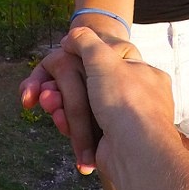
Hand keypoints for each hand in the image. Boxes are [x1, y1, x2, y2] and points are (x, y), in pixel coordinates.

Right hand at [57, 27, 174, 172]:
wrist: (135, 154)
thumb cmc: (125, 101)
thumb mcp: (105, 58)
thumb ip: (87, 41)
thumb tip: (72, 36)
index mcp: (142, 72)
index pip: (105, 60)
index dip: (78, 61)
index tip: (59, 62)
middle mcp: (136, 96)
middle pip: (90, 86)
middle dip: (63, 89)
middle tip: (46, 93)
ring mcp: (123, 121)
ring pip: (84, 108)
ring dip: (63, 107)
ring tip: (49, 106)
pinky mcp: (108, 142)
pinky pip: (84, 129)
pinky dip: (70, 126)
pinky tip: (60, 121)